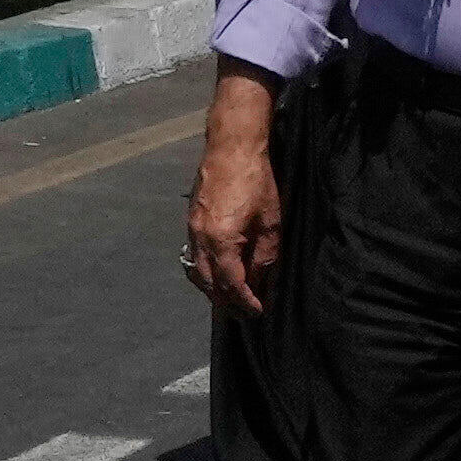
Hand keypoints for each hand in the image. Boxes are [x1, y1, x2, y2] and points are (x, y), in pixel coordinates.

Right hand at [183, 90, 282, 317]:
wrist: (231, 146)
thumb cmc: (257, 180)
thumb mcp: (270, 222)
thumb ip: (265, 256)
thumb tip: (261, 281)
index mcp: (220, 241)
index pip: (231, 285)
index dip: (245, 302)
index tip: (257, 312)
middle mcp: (200, 239)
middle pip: (209, 284)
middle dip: (227, 303)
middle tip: (244, 314)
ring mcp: (191, 229)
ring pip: (196, 272)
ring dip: (212, 290)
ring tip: (230, 299)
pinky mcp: (190, 220)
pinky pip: (192, 257)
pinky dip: (203, 272)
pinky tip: (216, 274)